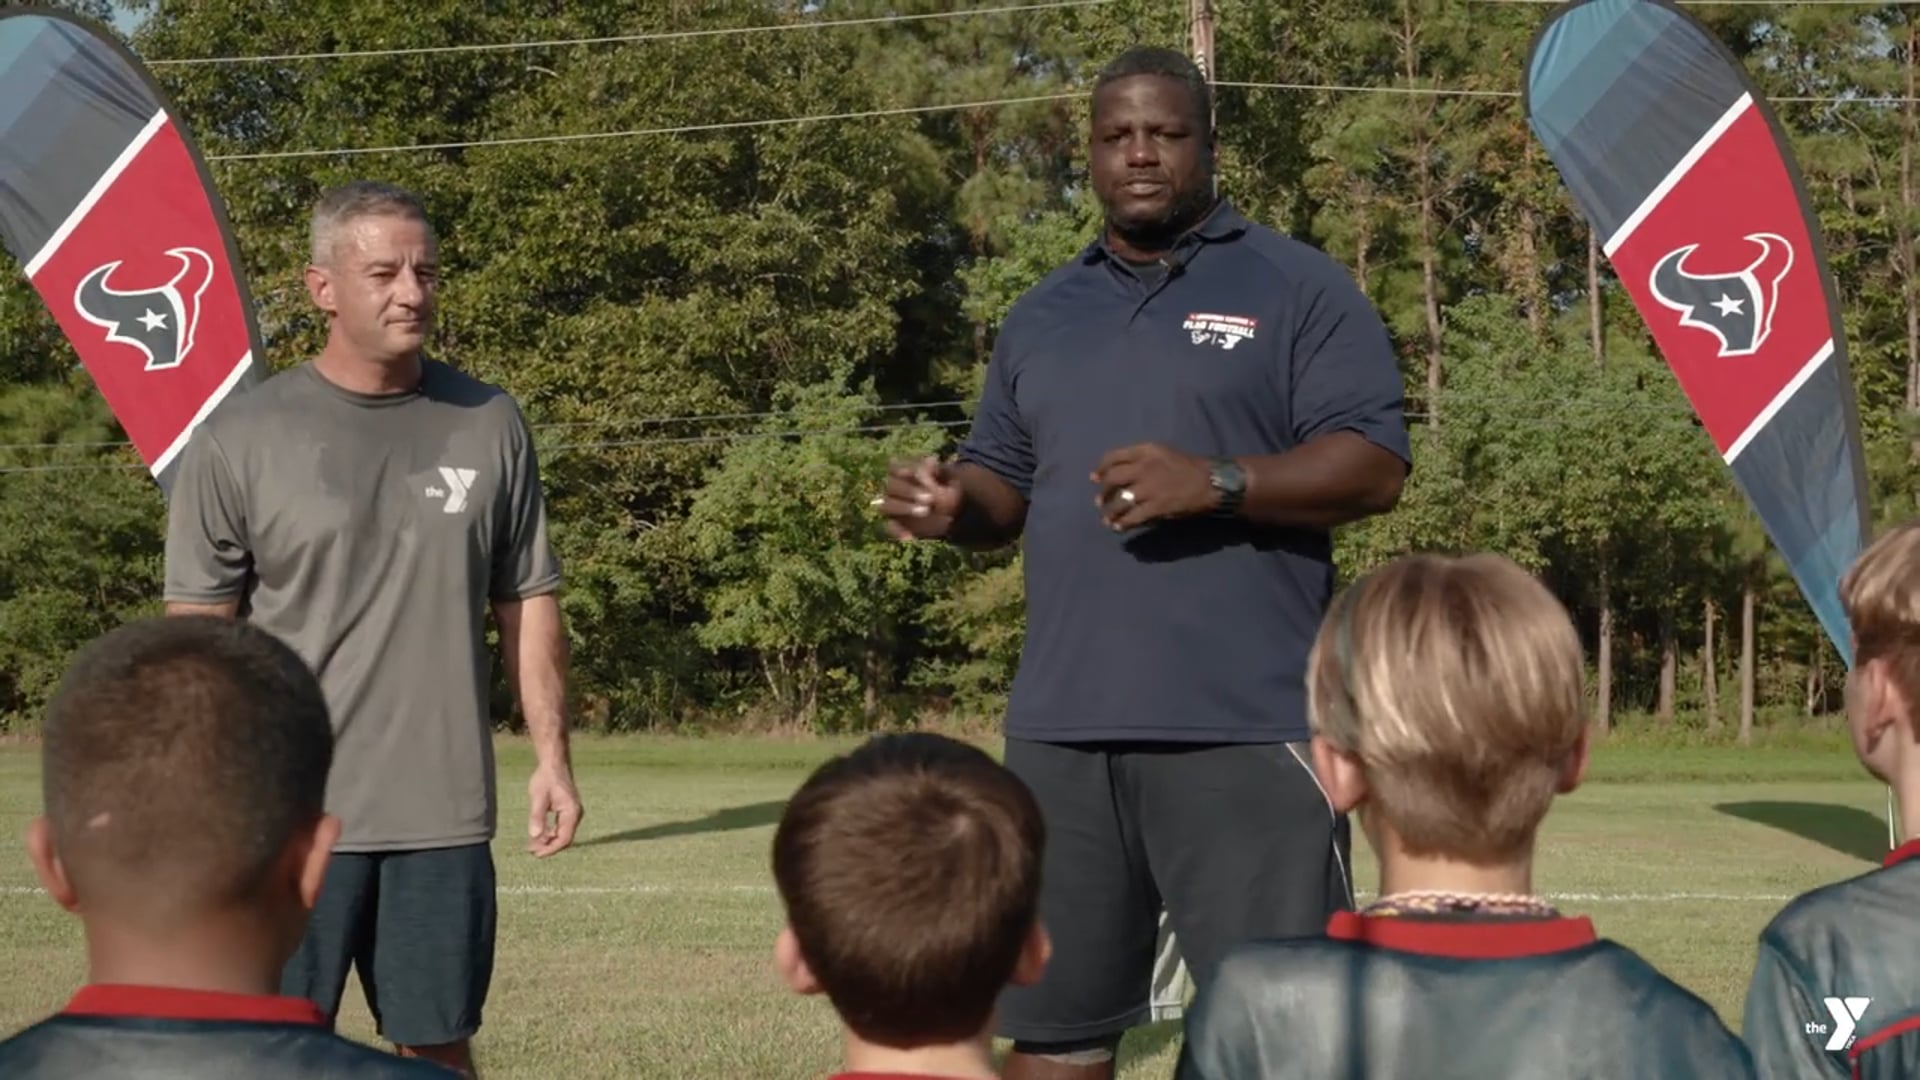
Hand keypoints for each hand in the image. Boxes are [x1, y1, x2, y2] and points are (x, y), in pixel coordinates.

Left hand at [527, 763, 582, 856]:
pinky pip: (561, 828)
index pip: (564, 838)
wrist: (553, 764)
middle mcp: (576, 814)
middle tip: (531, 850)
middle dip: (549, 846)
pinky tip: (538, 833)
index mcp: (571, 812)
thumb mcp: (538, 798)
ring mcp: (573, 813)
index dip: (551, 849)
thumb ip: (537, 817)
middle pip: (565, 839)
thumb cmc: (546, 778)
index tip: (537, 854)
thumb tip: (534, 836)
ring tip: (532, 844)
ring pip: (563, 834)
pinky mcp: (568, 811)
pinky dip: (550, 833)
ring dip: (549, 841)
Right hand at [873, 456, 964, 540]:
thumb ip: (938, 470)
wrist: (955, 511)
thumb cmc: (948, 488)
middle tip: (930, 498)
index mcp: (902, 471)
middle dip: (909, 491)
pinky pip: (890, 527)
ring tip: (925, 511)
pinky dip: (898, 531)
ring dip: (904, 508)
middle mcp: (893, 488)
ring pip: (886, 506)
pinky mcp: (896, 524)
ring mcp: (893, 506)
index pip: (894, 467)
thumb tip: (930, 460)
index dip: (905, 469)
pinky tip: (909, 536)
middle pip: (890, 486)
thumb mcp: (948, 477)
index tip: (922, 474)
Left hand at [1092, 443, 1217, 529]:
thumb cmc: (1188, 467)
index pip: (1113, 456)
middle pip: (1112, 479)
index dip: (1101, 468)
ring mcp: (1149, 488)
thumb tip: (1119, 473)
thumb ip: (1141, 460)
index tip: (1094, 478)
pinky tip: (1119, 527)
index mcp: (1146, 450)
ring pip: (1119, 501)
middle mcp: (1144, 467)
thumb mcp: (1163, 454)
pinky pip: (1132, 517)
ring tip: (1107, 518)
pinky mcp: (1156, 507)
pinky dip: (1123, 523)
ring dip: (1110, 511)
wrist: (1212, 482)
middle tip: (1099, 502)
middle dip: (1103, 492)